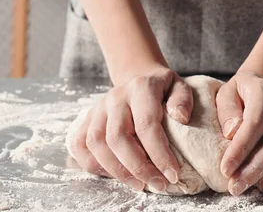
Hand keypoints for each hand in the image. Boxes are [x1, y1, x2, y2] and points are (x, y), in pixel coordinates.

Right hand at [66, 67, 192, 192]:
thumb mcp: (180, 86)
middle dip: (138, 167)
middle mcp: (115, 97)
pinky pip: (80, 145)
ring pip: (97, 143)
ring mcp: (98, 108)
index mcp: (140, 88)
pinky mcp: (87, 119)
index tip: (173, 174)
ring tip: (139, 184)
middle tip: (157, 184)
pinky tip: (114, 175)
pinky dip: (93, 165)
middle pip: (118, 137)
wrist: (138, 77)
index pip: (146, 125)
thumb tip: (181, 117)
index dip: (159, 154)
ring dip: (117, 170)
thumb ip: (183, 99)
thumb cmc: (161, 88)